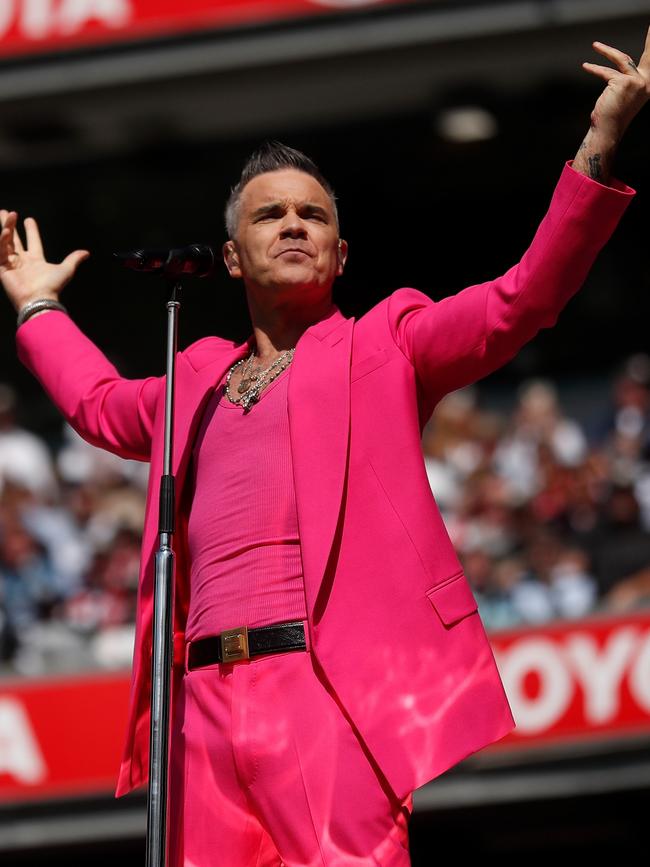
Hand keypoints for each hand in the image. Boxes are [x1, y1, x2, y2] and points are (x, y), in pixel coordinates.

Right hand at [0, 210, 89, 312]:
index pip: (33, 242)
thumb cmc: (52, 286)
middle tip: (6, 212)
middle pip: (15, 240)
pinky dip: (2, 241)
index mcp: (37, 261)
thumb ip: (73, 259)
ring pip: (6, 242)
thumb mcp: (66, 269)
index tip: (29, 219)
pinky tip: (5, 231)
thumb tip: (86, 253)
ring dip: (6, 227)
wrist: (39, 298)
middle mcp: (23, 261)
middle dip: (10, 226)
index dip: (31, 231)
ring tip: (6, 213)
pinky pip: (0, 252)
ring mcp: (12, 265)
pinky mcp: (3, 269)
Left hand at [582, 26, 649, 142]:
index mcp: (648, 85)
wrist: (607, 130)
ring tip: (595, 45)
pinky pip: (606, 72)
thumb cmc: (612, 115)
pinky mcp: (623, 82)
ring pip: (621, 59)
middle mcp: (646, 83)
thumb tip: (619, 65)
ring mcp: (636, 82)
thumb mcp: (623, 94)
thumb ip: (625, 79)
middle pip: (648, 54)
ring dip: (606, 51)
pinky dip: (594, 69)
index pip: (649, 61)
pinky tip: (586, 66)